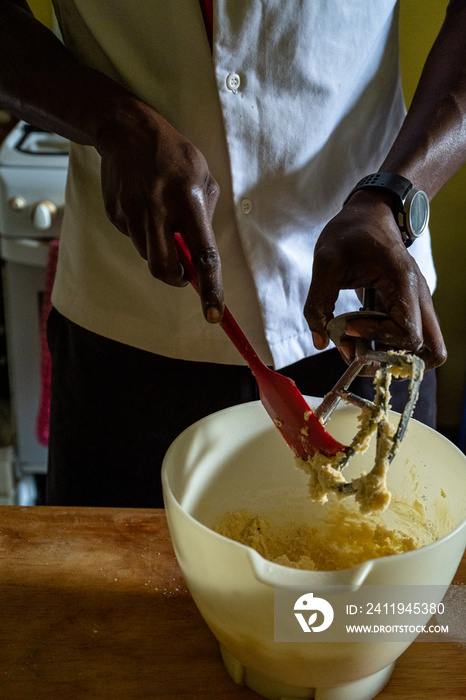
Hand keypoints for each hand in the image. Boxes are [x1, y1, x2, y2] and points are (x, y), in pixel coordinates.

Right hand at [97, 100, 223, 322]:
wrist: (126, 130)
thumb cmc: (174, 154)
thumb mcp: (203, 177)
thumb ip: (204, 217)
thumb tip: (199, 254)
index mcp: (188, 200)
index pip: (203, 254)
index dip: (210, 287)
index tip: (214, 314)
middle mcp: (158, 209)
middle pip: (164, 268)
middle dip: (176, 278)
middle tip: (183, 273)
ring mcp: (132, 212)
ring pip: (148, 255)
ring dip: (160, 250)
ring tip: (162, 217)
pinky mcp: (115, 213)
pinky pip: (134, 238)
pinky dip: (144, 233)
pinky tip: (144, 205)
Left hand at [303, 191, 446, 371]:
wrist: (369, 214)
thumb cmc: (351, 232)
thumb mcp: (326, 262)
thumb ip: (318, 304)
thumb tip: (321, 341)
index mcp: (405, 284)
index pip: (409, 333)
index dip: (377, 337)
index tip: (347, 326)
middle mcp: (417, 299)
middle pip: (430, 351)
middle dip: (394, 361)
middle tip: (361, 354)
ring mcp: (413, 306)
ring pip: (418, 350)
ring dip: (386, 356)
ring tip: (354, 345)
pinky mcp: (402, 310)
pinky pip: (401, 340)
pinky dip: (380, 347)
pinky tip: (354, 336)